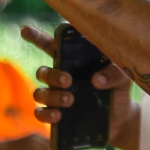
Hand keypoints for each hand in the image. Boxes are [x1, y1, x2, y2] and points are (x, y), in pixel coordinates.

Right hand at [21, 24, 137, 147]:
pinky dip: (46, 114)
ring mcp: (56, 97)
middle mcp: (60, 78)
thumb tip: (96, 80)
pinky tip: (58, 115)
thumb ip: (115, 72)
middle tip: (67, 80)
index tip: (25, 31)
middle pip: (42, 72)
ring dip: (52, 96)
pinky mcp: (57, 117)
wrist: (123, 119)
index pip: (50, 46)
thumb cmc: (119, 90)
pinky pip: (40, 114)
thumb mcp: (124, 76)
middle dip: (52, 75)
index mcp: (72, 62)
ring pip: (39, 93)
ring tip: (70, 100)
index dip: (36, 37)